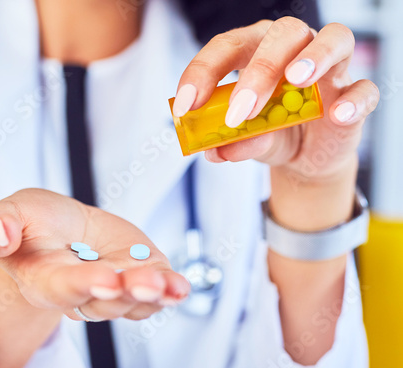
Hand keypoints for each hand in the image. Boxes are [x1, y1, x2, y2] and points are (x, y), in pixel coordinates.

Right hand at [0, 189, 189, 321]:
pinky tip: (179, 287)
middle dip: (124, 293)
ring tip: (166, 284)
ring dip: (152, 294)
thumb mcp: (10, 212)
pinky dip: (169, 290)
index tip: (104, 278)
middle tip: (141, 283)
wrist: (64, 228)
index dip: (83, 285)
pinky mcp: (139, 275)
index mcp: (46, 279)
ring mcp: (115, 287)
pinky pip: (155, 291)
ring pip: (133, 300)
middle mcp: (83, 292)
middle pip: (104, 300)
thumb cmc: (36, 224)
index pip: (64, 287)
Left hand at [173, 17, 378, 182]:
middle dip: (260, 69)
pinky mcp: (354, 94)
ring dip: (315, 57)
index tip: (185, 106)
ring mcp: (330, 69)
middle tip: (241, 110)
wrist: (304, 157)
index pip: (228, 47)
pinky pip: (364, 88)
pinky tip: (337, 115)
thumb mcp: (248, 141)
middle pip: (282, 35)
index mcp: (256, 52)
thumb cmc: (271, 134)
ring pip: (334, 38)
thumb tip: (215, 151)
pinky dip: (354, 99)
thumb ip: (234, 142)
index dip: (204, 72)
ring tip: (295, 81)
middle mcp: (294, 50)